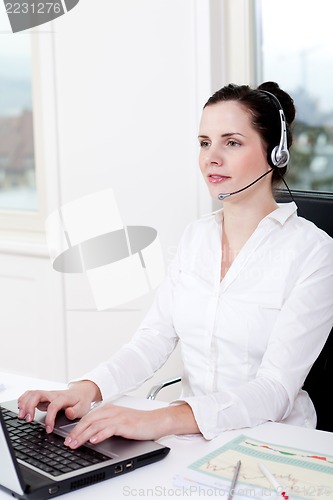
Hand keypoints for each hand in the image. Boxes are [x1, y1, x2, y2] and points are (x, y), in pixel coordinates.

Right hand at [17, 380, 101, 433]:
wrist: (81, 392)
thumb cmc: (81, 401)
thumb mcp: (83, 407)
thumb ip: (76, 411)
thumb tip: (68, 413)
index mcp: (63, 398)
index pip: (53, 406)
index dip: (49, 418)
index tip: (49, 429)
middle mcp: (53, 394)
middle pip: (38, 394)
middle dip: (30, 407)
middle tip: (28, 420)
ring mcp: (47, 395)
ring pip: (32, 393)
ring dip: (24, 403)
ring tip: (21, 416)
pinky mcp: (43, 397)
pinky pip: (30, 394)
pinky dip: (23, 400)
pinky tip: (21, 408)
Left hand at [64, 402, 199, 447]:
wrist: (156, 421)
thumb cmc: (138, 423)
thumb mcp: (119, 422)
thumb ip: (106, 425)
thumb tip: (90, 435)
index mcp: (108, 409)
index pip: (88, 418)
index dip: (76, 428)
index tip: (68, 439)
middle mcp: (112, 411)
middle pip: (89, 420)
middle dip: (76, 432)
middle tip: (68, 443)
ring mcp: (118, 417)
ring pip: (96, 425)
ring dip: (83, 435)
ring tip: (75, 444)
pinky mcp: (125, 424)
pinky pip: (109, 428)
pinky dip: (100, 434)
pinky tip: (93, 440)